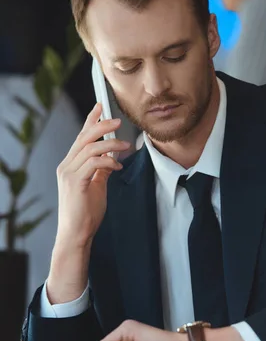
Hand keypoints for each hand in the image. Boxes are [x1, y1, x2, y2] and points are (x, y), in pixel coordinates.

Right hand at [55, 103, 130, 246]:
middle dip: (101, 125)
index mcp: (70, 165)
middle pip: (84, 138)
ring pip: (89, 148)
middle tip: (118, 121)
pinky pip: (92, 163)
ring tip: (125, 145)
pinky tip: (118, 164)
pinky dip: (107, 160)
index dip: (90, 120)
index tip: (100, 107)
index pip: (81, 138)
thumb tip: (112, 158)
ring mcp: (68, 173)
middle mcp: (66, 166)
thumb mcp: (97, 187)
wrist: (76, 233)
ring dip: (110, 144)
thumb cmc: (86, 213)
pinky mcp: (75, 182)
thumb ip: (102, 171)